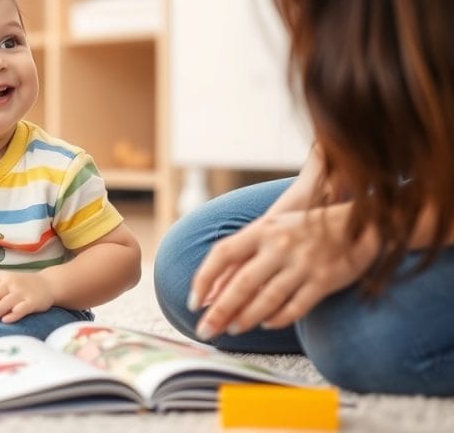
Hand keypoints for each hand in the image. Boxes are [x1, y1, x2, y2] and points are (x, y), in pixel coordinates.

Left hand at [0, 272, 54, 322]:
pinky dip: (12, 315)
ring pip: (4, 302)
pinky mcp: (32, 302)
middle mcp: (10, 283)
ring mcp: (22, 292)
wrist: (47, 284)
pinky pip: (21, 309)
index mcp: (1, 277)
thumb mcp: (1, 280)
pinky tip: (5, 321)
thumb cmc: (20, 284)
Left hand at [190, 204, 379, 339]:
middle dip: (220, 310)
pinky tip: (266, 324)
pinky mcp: (324, 280)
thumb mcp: (272, 228)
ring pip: (268, 298)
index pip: (223, 254)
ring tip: (232, 329)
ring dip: (246, 318)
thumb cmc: (304, 227)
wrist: (359, 222)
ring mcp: (303, 264)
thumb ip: (244, 252)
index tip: (193, 302)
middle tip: (204, 330)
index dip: (204, 278)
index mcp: (263, 229)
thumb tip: (213, 287)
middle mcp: (280, 246)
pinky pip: (296, 306)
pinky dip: (279, 318)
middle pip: (242, 283)